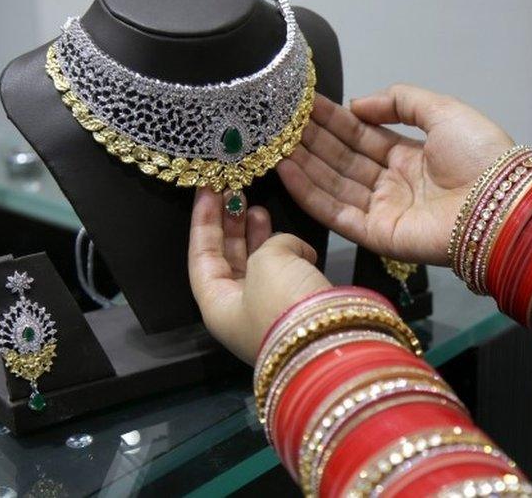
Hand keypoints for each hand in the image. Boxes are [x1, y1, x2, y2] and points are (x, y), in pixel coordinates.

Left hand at [188, 189, 330, 363]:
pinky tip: (299, 244)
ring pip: (258, 266)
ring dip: (259, 237)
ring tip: (260, 210)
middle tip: (235, 195)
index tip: (208, 190)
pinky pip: (287, 274)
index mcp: (217, 305)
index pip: (200, 254)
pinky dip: (290, 254)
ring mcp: (270, 311)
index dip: (203, 220)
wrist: (330, 342)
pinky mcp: (299, 309)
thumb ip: (269, 244)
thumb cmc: (284, 305)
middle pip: (228, 260)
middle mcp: (239, 311)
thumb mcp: (266, 262)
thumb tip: (290, 247)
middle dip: (231, 226)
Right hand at [277, 84, 514, 265]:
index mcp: (411, 157)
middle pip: (343, 160)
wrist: (502, 203)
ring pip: (333, 184)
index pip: (362, 138)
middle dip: (311, 140)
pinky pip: (336, 212)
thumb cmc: (480, 155)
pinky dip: (309, 192)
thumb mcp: (443, 111)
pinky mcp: (377, 235)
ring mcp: (383, 211)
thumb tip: (358, 105)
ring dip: (303, 164)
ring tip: (273, 143)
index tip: (303, 105)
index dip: (333, 121)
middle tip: (278, 122)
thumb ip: (401, 101)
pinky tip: (286, 169)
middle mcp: (393, 184)